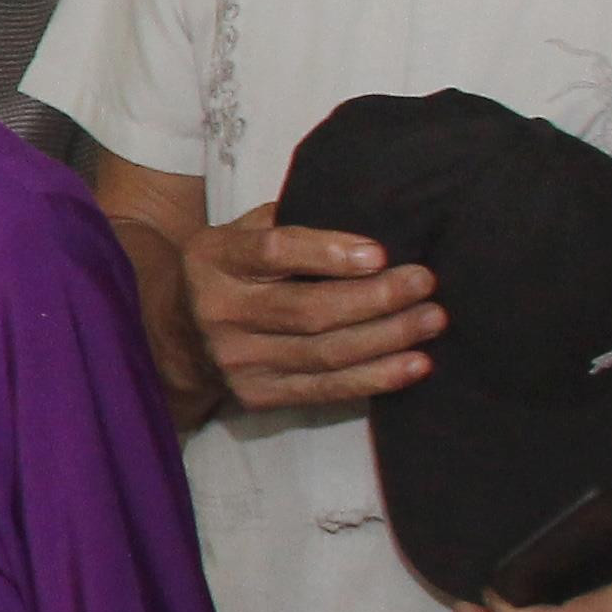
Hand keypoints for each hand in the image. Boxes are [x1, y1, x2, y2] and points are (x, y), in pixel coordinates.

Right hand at [181, 202, 442, 414]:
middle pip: (307, 310)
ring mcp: (235, 360)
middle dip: (376, 298)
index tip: (380, 253)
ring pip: (323, 354)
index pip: (273, 253)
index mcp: (213, 259)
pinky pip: (324, 390)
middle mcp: (218, 312)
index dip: (327, 253)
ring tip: (432, 320)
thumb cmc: (236, 269)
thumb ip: (293, 221)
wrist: (179, 332)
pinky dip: (374, 379)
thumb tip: (374, 217)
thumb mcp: (244, 231)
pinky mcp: (255, 395)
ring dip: (387, 338)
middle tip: (425, 282)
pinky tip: (415, 365)